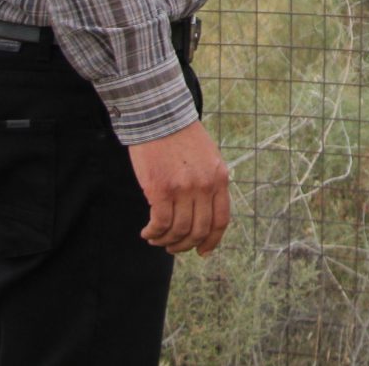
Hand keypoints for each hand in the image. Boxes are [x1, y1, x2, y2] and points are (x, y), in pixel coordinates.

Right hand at [128, 122, 231, 255]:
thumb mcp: (208, 157)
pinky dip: (154, 233)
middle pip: (199, 230)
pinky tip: (147, 232)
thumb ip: (209, 182)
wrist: (160, 116)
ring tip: (156, 238)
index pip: (221, 220)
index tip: (202, 252)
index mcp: (220, 178)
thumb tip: (204, 212)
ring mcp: (184, 189)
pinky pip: (160, 224)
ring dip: (166, 241)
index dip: (212, 241)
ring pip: (178, 231)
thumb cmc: (180, 136)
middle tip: (172, 247)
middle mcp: (205, 186)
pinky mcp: (161, 189)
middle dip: (185, 245)